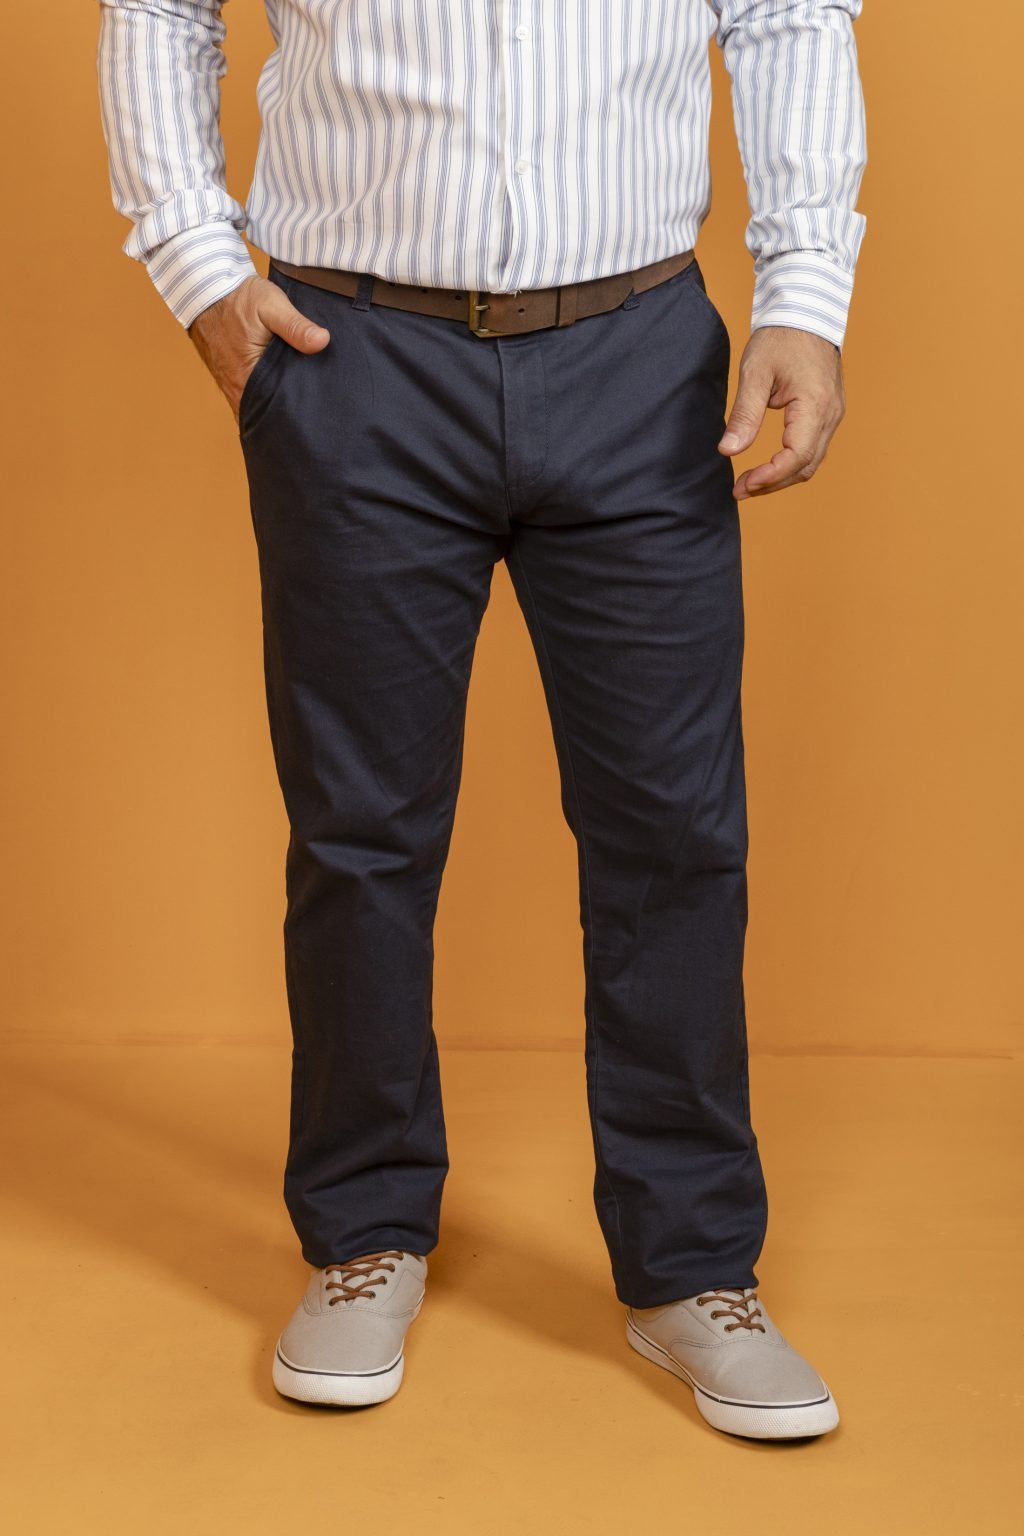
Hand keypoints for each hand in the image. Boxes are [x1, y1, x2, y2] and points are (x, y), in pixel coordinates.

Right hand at [187, 275, 330, 424]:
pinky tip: (283, 394)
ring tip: (302, 407)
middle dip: (290, 416)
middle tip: (316, 412)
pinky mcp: (232, 382)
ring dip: (277, 408)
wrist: (207, 292)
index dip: (297, 415)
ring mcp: (232, 388)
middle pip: (269, 415)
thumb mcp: (271, 305)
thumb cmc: (239, 299)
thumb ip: (296, 326)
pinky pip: (252, 400)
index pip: (277, 412)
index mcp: (249, 378)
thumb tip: (322, 341)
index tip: (317, 415)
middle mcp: (238, 390)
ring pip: (260, 409)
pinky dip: (266, 400)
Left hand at [718, 326, 844, 500]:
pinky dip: (791, 463)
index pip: (796, 457)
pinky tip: (769, 467)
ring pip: (811, 461)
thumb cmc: (780, 338)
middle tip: (740, 490)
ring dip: (781, 477)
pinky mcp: (828, 412)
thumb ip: (744, 415)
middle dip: (772, 483)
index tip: (743, 484)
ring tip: (750, 483)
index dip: (770, 477)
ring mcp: (833, 414)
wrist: (805, 313)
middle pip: (805, 466)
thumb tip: (728, 451)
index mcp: (816, 405)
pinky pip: (813, 448)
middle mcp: (831, 414)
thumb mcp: (755, 373)